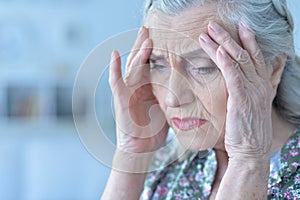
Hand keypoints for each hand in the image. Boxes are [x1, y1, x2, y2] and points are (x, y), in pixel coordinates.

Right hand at [109, 27, 168, 153]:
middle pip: (141, 60)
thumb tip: (189, 87)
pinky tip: (114, 55)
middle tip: (150, 28)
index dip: (157, 50)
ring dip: (138, 51)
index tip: (165, 37)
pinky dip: (115, 69)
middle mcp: (138, 85)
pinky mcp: (120, 99)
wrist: (141, 146)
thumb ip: (172, 94)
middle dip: (145, 44)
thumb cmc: (154, 128)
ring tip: (144, 35)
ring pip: (133, 66)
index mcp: (149, 86)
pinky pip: (116, 81)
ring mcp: (128, 90)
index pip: (152, 63)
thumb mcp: (166, 107)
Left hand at [199, 21, 274, 160]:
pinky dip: (226, 63)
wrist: (251, 152)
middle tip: (214, 24)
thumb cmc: (248, 132)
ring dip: (221, 45)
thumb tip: (250, 81)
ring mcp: (252, 91)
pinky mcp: (241, 99)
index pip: (256, 57)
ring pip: (237, 61)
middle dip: (229, 37)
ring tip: (207, 33)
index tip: (241, 26)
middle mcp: (259, 85)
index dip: (249, 40)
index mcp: (262, 86)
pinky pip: (234, 76)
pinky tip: (218, 52)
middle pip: (245, 54)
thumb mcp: (254, 108)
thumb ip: (254, 91)